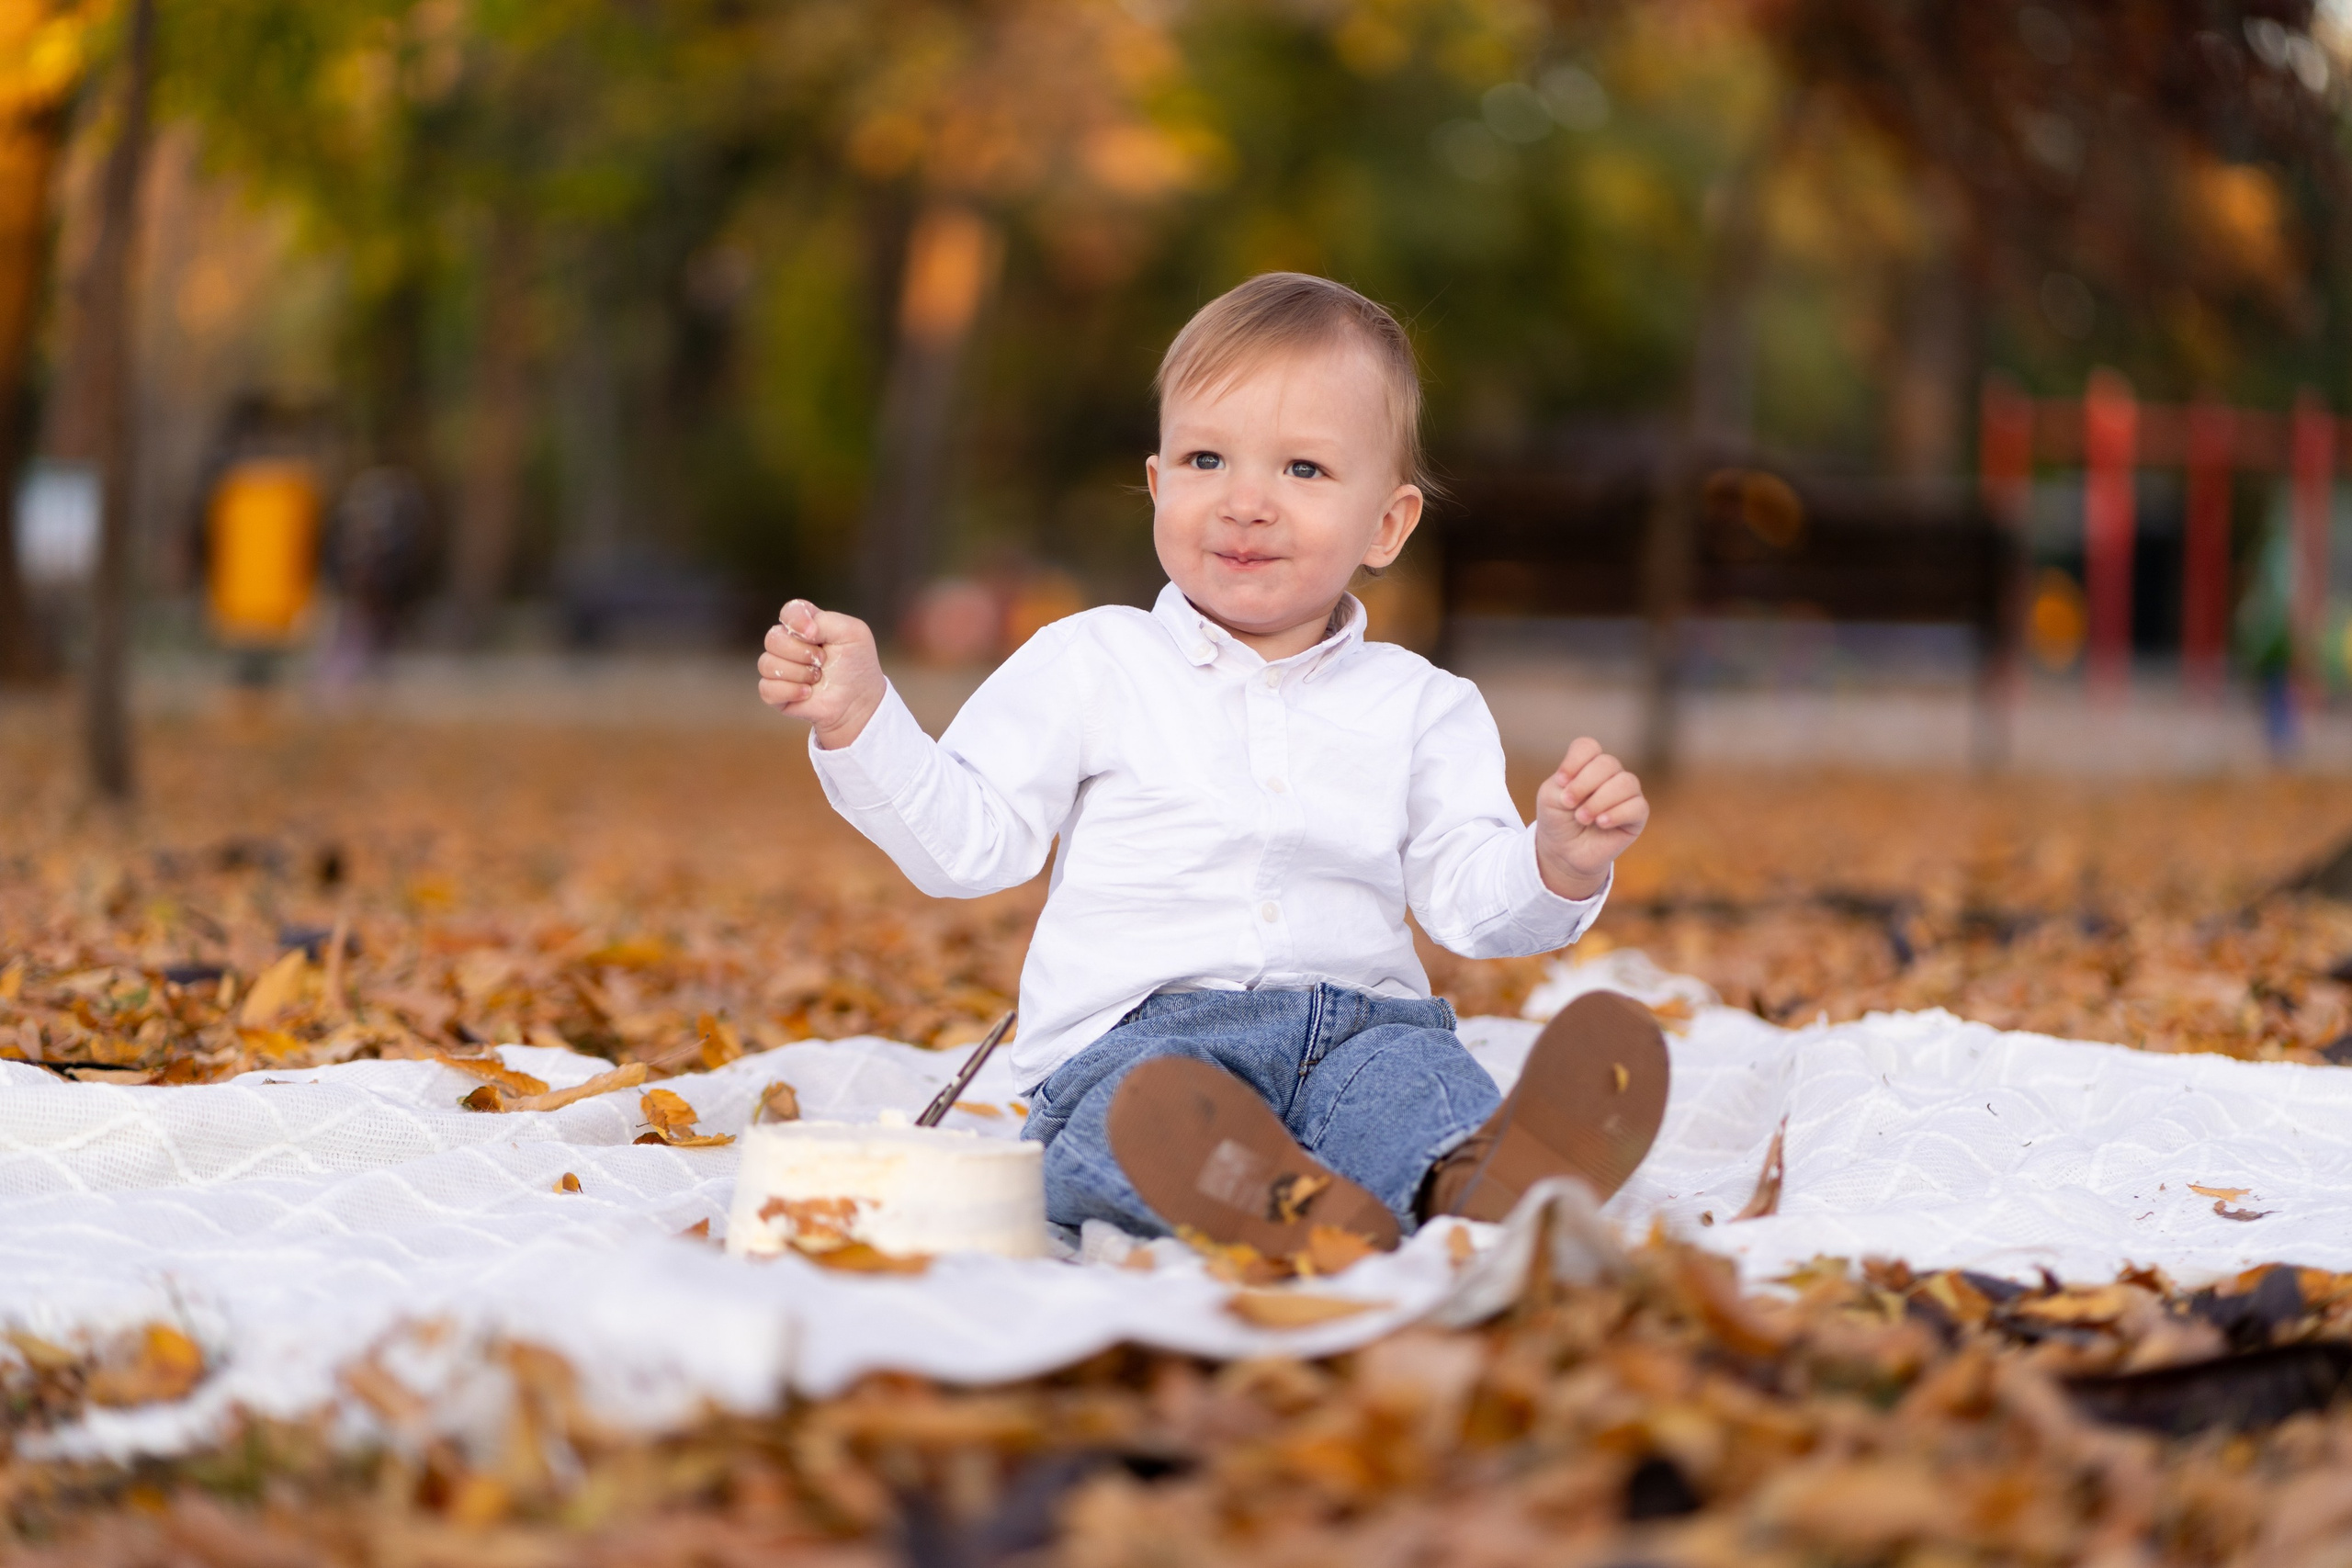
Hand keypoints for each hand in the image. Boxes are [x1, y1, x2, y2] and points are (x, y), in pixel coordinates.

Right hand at [757, 600, 885, 749]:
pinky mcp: (774, 692)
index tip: (814, 634)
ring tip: (817, 678)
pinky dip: (790, 691)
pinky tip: (807, 693)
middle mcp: (788, 643)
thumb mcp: (852, 633)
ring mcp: (779, 667)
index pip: (788, 611)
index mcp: (806, 624)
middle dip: (801, 653)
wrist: (858, 701)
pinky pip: (766, 688)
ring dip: (799, 674)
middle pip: (773, 639)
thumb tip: (800, 631)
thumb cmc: (856, 664)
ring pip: (767, 664)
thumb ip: (825, 621)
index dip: (796, 621)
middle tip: (823, 662)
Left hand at [1533, 737, 1647, 899]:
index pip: (1588, 747)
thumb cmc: (1558, 820)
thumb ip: (1564, 783)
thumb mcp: (1549, 797)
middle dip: (1584, 784)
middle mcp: (1610, 774)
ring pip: (1625, 783)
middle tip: (1569, 804)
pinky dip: (1616, 814)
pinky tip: (1601, 823)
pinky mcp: (1638, 814)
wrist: (1565, 852)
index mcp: (1587, 765)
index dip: (1574, 762)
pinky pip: (1637, 806)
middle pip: (1607, 763)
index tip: (1560, 782)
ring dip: (1599, 801)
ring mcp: (1626, 793)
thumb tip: (1593, 786)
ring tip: (1582, 818)